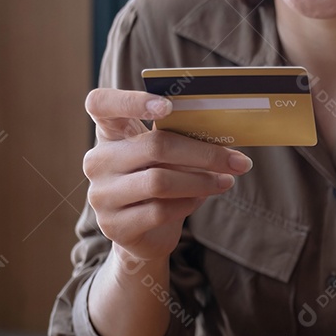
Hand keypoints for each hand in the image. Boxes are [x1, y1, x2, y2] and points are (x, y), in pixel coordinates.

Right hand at [82, 88, 252, 261]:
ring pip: (159, 181)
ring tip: (226, 181)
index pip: (101, 104)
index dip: (131, 100)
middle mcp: (97, 161)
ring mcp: (101, 195)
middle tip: (238, 161)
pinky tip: (201, 198)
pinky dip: (188, 203)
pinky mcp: (114, 225)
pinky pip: (160, 210)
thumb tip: (222, 138)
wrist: (146, 234)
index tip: (168, 106)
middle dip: (203, 153)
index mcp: (109, 134)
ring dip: (202, 181)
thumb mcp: (166, 157)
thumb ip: (180, 140)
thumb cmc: (159, 181)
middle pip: (154, 146)